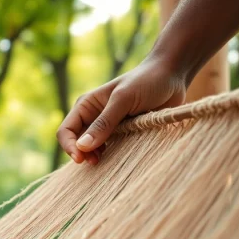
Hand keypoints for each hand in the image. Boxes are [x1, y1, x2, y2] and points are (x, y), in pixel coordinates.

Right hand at [56, 56, 187, 164]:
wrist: (171, 76)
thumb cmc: (146, 82)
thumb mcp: (123, 100)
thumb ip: (104, 123)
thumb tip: (82, 146)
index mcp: (87, 105)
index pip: (66, 130)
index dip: (70, 146)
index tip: (81, 159)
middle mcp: (93, 117)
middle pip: (77, 142)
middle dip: (82, 154)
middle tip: (96, 162)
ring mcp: (108, 126)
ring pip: (92, 148)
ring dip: (95, 156)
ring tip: (104, 161)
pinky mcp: (123, 133)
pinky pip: (110, 149)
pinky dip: (109, 156)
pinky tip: (117, 157)